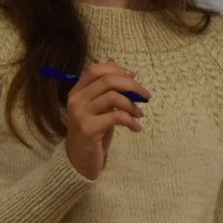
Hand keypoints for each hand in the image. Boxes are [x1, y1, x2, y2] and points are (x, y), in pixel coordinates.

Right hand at [63, 60, 151, 179]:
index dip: (117, 70)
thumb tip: (114, 62)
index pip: (95, 70)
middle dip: (132, 86)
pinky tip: (136, 128)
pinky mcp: (89, 129)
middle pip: (108, 80)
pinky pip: (116, 117)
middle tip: (146, 95)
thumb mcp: (99, 106)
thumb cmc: (93, 131)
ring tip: (139, 114)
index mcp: (77, 91)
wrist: (80, 160)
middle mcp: (76, 100)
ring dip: (133, 105)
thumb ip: (104, 87)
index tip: (134, 77)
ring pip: (114, 97)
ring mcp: (81, 114)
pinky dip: (131, 121)